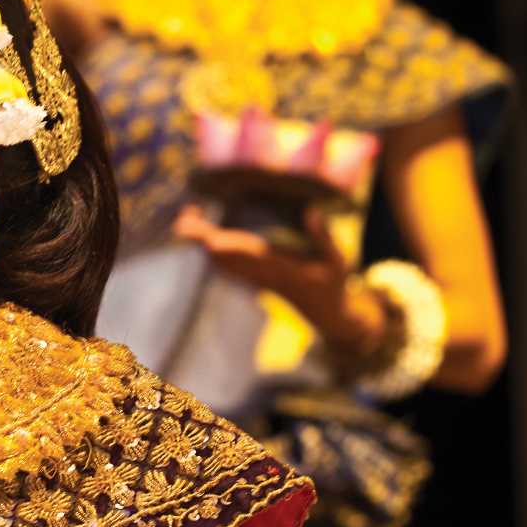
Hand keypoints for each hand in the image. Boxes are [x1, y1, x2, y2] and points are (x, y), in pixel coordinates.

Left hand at [172, 202, 386, 355]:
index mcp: (277, 268)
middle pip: (221, 256)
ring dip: (203, 240)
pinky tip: (206, 233)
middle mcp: (260, 273)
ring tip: (191, 214)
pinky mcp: (253, 279)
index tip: (206, 231)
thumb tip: (311, 211)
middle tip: (189, 210)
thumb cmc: (333, 286)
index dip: (218, 242)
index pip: (241, 253)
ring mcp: (254, 278)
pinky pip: (225, 265)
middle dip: (201, 236)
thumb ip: (323, 237)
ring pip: (219, 261)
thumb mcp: (337, 261)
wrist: (326, 316)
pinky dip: (212, 249)